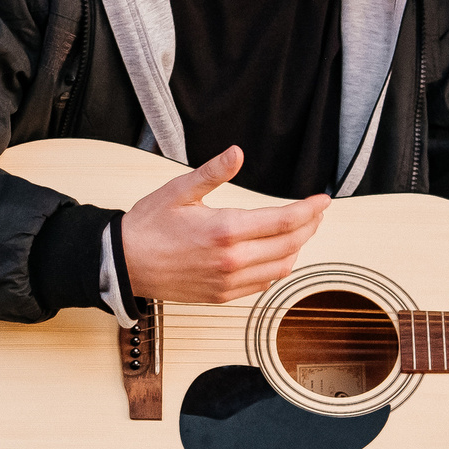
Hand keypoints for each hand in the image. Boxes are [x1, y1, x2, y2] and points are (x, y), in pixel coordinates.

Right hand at [121, 146, 329, 304]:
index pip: (284, 221)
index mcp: (225, 231)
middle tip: (316, 212)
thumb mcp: (179, 190)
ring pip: (282, 267)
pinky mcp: (222, 296)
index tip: (323, 200)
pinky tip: (275, 253)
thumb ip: (213, 172)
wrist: (124, 264)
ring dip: (296, 248)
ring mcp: (229, 282)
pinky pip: (263, 284)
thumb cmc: (148, 226)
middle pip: (290, 245)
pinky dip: (277, 267)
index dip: (310, 210)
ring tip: (300, 230)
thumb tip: (237, 153)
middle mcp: (232, 261)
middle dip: (310, 226)